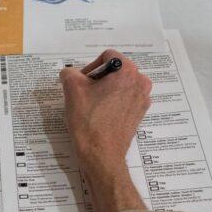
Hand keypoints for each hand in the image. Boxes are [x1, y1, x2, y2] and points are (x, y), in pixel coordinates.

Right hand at [59, 49, 151, 167]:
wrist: (101, 155)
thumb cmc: (88, 120)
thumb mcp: (72, 90)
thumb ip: (69, 73)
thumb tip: (71, 74)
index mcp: (128, 72)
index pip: (107, 56)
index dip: (90, 66)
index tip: (82, 83)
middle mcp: (140, 83)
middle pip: (115, 70)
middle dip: (98, 79)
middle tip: (84, 94)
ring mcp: (142, 100)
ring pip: (119, 85)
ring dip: (105, 90)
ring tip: (91, 105)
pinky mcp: (139, 114)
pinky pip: (124, 99)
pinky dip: (112, 102)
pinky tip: (100, 115)